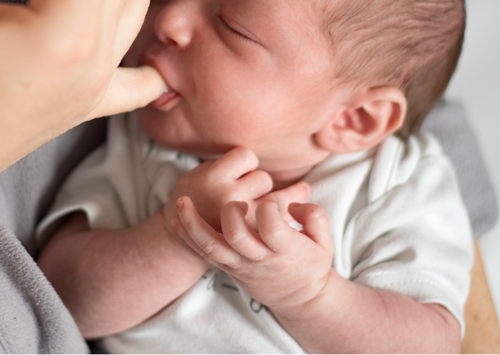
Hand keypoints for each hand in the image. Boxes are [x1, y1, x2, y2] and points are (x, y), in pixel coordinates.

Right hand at [163, 147, 273, 232]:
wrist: (181, 243)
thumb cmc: (192, 202)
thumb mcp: (195, 174)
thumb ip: (223, 165)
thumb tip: (258, 158)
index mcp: (213, 180)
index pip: (247, 156)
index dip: (245, 161)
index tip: (238, 169)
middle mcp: (230, 200)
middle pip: (263, 178)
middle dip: (255, 182)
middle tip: (241, 190)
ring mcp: (244, 222)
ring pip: (276, 201)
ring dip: (268, 199)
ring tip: (256, 201)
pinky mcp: (254, 238)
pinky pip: (280, 220)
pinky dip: (284, 212)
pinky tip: (295, 203)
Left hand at [172, 190, 332, 312]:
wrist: (299, 298)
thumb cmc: (310, 263)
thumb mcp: (325, 241)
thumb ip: (314, 216)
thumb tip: (293, 202)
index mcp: (285, 249)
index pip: (271, 226)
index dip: (269, 206)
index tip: (269, 200)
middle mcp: (260, 258)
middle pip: (236, 235)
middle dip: (231, 213)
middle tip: (236, 202)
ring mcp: (240, 264)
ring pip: (211, 246)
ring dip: (193, 223)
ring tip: (181, 202)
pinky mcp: (228, 267)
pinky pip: (203, 254)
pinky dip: (187, 236)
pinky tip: (175, 220)